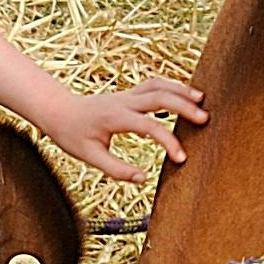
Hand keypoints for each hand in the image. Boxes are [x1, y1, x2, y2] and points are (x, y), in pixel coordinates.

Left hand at [43, 77, 209, 182]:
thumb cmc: (72, 135)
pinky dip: (172, 86)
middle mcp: (123, 101)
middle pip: (160, 97)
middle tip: (205, 119)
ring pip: (159, 85)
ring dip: (181, 90)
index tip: (181, 158)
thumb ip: (117, 169)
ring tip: (202, 101)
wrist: (58, 111)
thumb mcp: (90, 157)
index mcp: (115, 117)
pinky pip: (154, 85)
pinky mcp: (129, 94)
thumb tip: (143, 178)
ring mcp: (127, 94)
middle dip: (184, 107)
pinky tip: (186, 95)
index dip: (168, 141)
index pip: (149, 126)